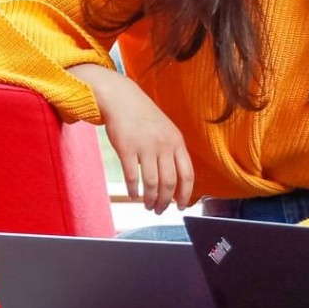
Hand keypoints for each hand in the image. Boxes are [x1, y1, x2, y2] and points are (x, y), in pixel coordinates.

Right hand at [73, 65, 193, 213]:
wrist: (121, 98)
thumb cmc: (143, 116)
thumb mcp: (166, 130)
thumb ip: (172, 152)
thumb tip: (176, 181)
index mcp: (177, 142)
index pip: (187, 174)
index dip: (185, 194)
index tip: (181, 206)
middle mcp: (163, 145)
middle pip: (170, 182)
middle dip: (165, 201)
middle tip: (160, 210)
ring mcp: (145, 146)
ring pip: (152, 183)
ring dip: (150, 199)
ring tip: (147, 206)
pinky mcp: (126, 148)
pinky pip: (132, 176)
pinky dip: (134, 189)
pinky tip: (133, 195)